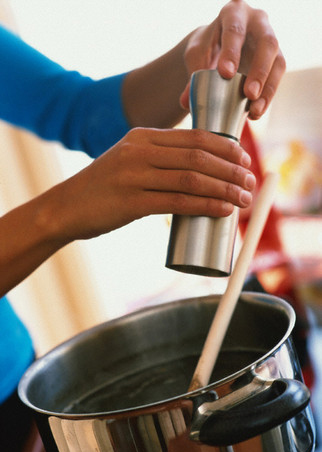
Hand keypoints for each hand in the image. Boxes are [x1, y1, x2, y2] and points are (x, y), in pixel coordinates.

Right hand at [57, 127, 255, 240]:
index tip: (244, 159)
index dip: (226, 147)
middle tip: (250, 181)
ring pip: (192, 178)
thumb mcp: (128, 162)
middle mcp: (139, 151)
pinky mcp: (131, 202)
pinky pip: (177, 202)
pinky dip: (205, 205)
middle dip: (231, 169)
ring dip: (224, 189)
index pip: (194, 136)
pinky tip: (223, 210)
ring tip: (244, 199)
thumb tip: (197, 173)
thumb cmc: (103, 189)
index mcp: (142, 137)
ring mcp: (134, 175)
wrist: (65, 207)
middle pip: (198, 156)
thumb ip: (158, 161)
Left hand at [180, 0, 285, 119]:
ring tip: (254, 111)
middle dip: (258, 70)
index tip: (225, 74)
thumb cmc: (209, 46)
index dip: (232, 51)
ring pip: (278, 61)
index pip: (235, 29)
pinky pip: (278, 78)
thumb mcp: (197, 55)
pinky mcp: (277, 59)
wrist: (221, 46)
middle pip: (267, 43)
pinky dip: (267, 97)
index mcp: (234, 13)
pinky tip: (255, 112)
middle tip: (249, 94)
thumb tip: (185, 102)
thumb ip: (192, 76)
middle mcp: (258, 22)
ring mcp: (272, 40)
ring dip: (267, 88)